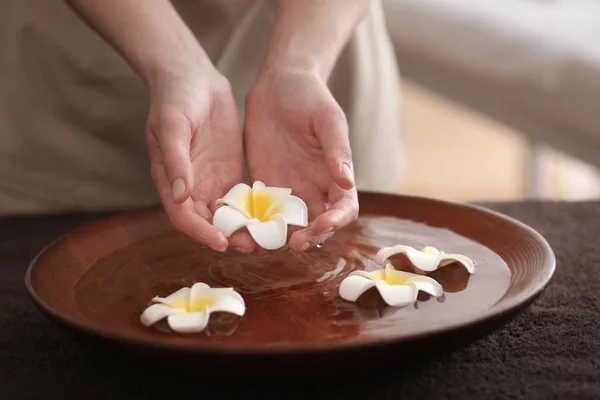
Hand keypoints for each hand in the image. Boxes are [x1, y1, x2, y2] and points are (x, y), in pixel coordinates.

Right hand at [146, 68, 254, 252]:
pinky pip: (241, 199)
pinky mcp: (228, 173)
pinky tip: (272, 217)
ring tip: (265, 239)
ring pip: (226, 215)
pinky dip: (253, 211)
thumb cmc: (175, 99)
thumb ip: (176, 160)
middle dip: (227, 237)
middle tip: (252, 247)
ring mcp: (210, 181)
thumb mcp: (173, 126)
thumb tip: (181, 196)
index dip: (201, 232)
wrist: (193, 77)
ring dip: (243, 229)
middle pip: (207, 223)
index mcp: (170, 181)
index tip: (221, 242)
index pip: (184, 217)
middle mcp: (190, 187)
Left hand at [244, 68, 358, 251]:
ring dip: (277, 237)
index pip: (343, 209)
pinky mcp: (262, 186)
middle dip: (306, 237)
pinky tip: (241, 226)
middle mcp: (313, 189)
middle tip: (290, 242)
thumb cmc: (310, 96)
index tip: (320, 225)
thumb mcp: (328, 119)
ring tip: (262, 241)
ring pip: (286, 225)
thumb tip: (347, 181)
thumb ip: (337, 150)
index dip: (335, 222)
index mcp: (335, 176)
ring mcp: (287, 190)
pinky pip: (260, 212)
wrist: (278, 83)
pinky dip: (253, 223)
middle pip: (315, 225)